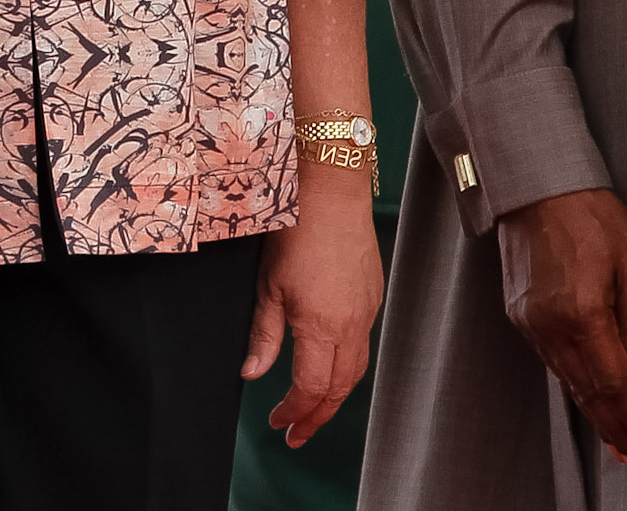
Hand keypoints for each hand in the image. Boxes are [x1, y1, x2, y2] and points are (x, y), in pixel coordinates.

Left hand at [247, 173, 383, 446]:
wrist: (332, 193)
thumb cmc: (296, 231)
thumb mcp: (268, 286)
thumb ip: (263, 335)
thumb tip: (252, 373)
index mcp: (321, 327)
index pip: (310, 387)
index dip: (294, 412)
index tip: (279, 423)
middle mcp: (351, 326)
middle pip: (340, 388)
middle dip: (318, 416)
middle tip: (298, 434)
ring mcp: (367, 311)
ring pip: (357, 370)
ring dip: (336, 396)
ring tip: (314, 410)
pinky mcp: (373, 296)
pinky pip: (364, 344)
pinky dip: (348, 367)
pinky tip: (331, 367)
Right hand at [496, 188, 626, 470]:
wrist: (534, 181)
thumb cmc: (591, 213)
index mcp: (581, 314)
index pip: (613, 383)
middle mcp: (549, 325)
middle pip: (587, 392)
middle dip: (614, 427)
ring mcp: (529, 321)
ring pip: (566, 380)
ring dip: (593, 412)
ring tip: (617, 438)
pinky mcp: (519, 312)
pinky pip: (550, 360)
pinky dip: (573, 384)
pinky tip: (586, 395)